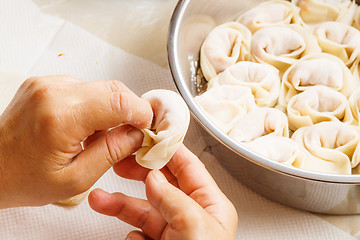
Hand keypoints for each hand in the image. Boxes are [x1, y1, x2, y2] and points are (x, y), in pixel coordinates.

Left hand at [0, 75, 152, 207]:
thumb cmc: (23, 178)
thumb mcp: (76, 178)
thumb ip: (112, 153)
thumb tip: (137, 135)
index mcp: (60, 117)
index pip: (119, 101)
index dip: (141, 114)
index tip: (146, 129)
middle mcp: (53, 92)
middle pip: (114, 88)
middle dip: (130, 111)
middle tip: (129, 134)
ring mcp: (47, 84)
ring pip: (101, 87)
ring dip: (111, 109)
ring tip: (98, 135)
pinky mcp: (46, 83)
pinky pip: (85, 88)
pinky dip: (94, 105)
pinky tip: (84, 125)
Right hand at [88, 145, 237, 239]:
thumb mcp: (195, 228)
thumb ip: (174, 199)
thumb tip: (155, 176)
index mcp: (210, 206)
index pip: (188, 167)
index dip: (168, 149)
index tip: (148, 137)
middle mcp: (193, 216)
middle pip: (162, 185)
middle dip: (138, 173)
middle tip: (119, 161)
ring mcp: (175, 234)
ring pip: (144, 210)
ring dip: (121, 203)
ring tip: (99, 198)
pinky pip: (140, 235)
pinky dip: (131, 235)